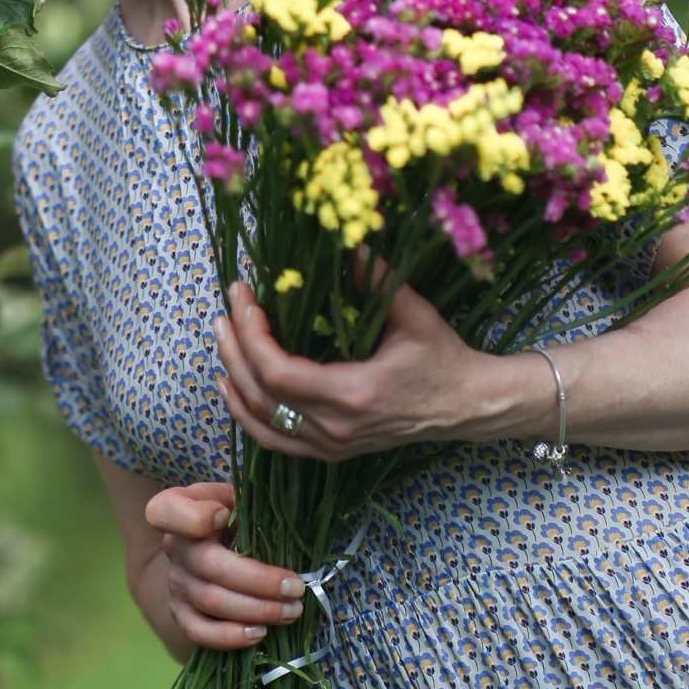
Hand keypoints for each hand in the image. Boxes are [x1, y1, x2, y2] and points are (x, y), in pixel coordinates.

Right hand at [144, 480, 304, 651]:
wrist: (212, 544)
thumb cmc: (233, 513)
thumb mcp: (238, 496)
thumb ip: (252, 503)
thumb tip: (290, 522)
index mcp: (179, 507)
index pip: (166, 512)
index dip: (194, 518)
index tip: (224, 516)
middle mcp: (173, 546)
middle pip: (209, 566)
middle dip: (258, 581)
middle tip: (295, 588)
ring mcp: (175, 582)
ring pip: (211, 602)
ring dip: (256, 610)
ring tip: (291, 611)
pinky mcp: (181, 613)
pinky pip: (199, 632)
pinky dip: (230, 637)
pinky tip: (260, 632)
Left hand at [212, 277, 529, 459]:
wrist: (467, 405)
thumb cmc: (443, 357)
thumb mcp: (414, 314)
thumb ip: (376, 278)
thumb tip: (345, 239)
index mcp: (353, 394)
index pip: (278, 373)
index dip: (252, 336)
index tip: (245, 297)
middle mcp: (336, 428)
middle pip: (260, 395)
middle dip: (235, 347)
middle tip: (226, 307)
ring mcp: (332, 445)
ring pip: (261, 421)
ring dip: (233, 378)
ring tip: (222, 336)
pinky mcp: (332, 450)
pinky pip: (275, 439)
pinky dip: (246, 415)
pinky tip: (230, 387)